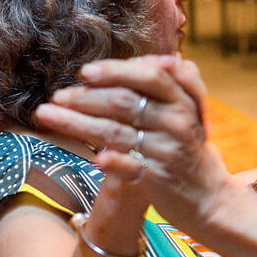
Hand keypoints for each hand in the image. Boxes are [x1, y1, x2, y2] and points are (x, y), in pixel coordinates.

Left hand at [35, 56, 231, 231]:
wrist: (210, 198)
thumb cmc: (192, 149)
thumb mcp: (193, 113)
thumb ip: (177, 83)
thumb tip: (150, 59)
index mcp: (183, 102)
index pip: (150, 77)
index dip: (117, 71)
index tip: (85, 72)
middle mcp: (177, 123)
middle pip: (125, 102)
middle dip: (85, 97)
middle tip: (57, 95)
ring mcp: (167, 152)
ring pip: (116, 132)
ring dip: (77, 123)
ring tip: (46, 116)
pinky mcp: (158, 179)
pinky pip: (131, 168)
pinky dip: (113, 162)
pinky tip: (95, 159)